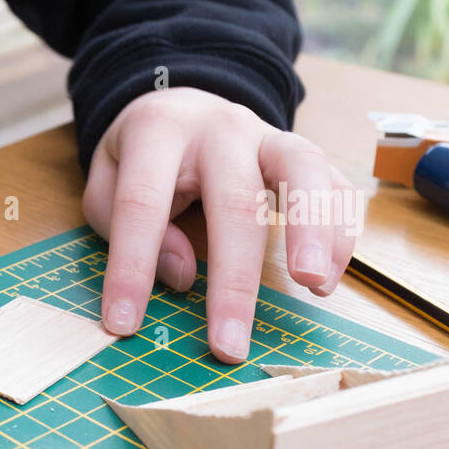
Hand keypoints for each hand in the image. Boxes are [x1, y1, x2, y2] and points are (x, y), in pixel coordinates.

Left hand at [82, 88, 357, 362]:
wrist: (181, 104)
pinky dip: (341, 231)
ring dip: (314, 231)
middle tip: (230, 343)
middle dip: (233, 280)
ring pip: (303, 171)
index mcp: (159, 132)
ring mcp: (269, 136)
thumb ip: (123, 224)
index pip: (142, 204)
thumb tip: (179, 276)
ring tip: (314, 286)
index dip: (131, 267)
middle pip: (234, 200)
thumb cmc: (140, 157)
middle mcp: (221, 129)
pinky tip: (328, 279)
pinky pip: (336, 185)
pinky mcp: (303, 154)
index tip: (125, 324)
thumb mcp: (107, 181)